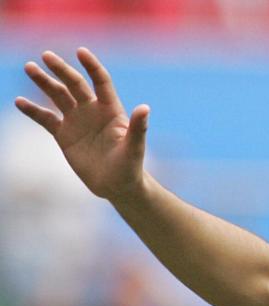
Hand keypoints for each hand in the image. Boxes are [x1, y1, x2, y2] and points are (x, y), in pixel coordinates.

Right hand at [14, 47, 148, 200]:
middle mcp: (93, 111)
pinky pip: (46, 119)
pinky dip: (33, 110)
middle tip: (46, 55)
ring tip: (30, 67)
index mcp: (111, 110)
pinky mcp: (64, 135)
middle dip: (62, 70)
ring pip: (58, 96)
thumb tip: (145, 108)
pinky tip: (19, 102)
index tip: (81, 51)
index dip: (92, 67)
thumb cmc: (130, 167)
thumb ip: (138, 128)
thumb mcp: (134, 148)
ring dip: (44, 82)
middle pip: (75, 85)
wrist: (116, 186)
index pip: (101, 82)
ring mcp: (77, 121)